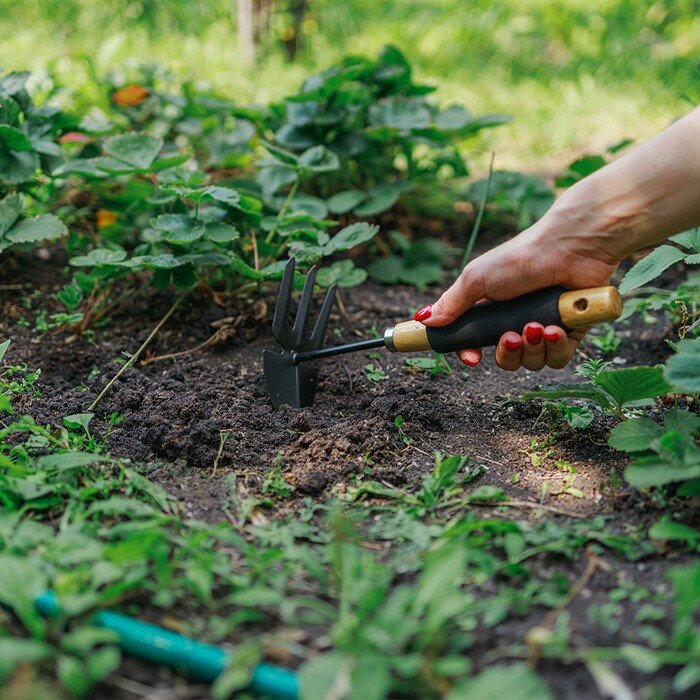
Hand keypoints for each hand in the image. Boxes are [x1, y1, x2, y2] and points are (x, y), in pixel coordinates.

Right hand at [414, 208, 619, 370]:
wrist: (570, 247)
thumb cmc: (521, 258)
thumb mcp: (477, 279)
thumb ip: (451, 304)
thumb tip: (423, 320)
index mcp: (492, 309)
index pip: (475, 342)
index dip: (471, 353)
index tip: (472, 357)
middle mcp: (517, 320)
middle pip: (505, 359)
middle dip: (506, 354)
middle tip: (510, 336)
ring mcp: (545, 327)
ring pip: (532, 362)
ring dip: (531, 349)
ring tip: (537, 327)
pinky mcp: (571, 331)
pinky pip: (558, 358)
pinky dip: (555, 348)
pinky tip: (555, 329)